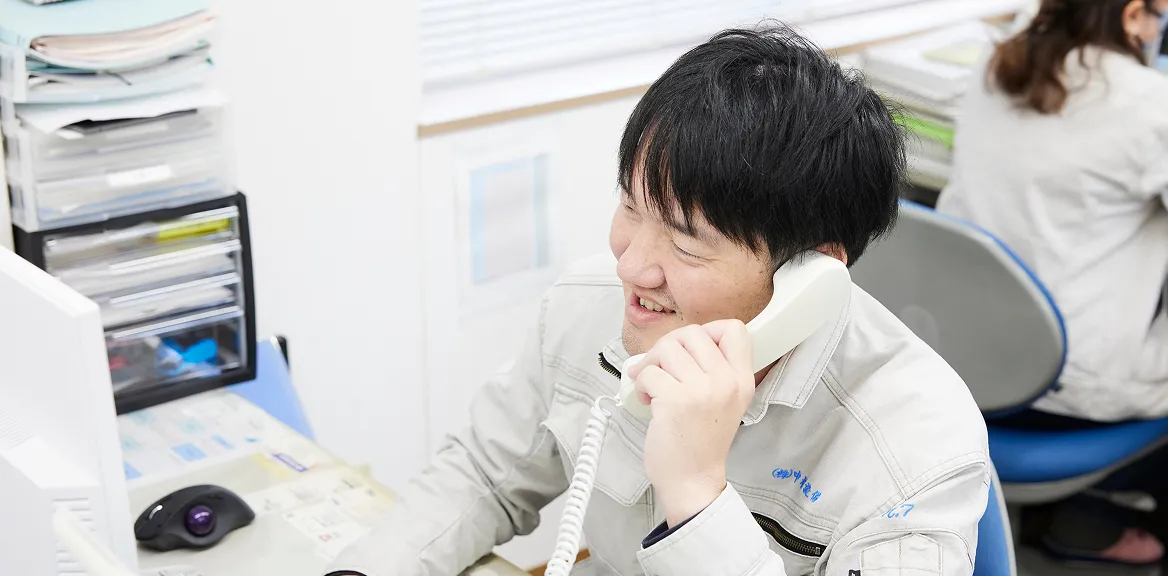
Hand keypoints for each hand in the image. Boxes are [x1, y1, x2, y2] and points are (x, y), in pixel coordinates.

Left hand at [628, 319, 754, 525]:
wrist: (693, 480)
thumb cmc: (702, 441)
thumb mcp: (726, 401)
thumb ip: (714, 369)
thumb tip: (681, 340)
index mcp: (742, 380)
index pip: (734, 329)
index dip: (707, 331)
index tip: (691, 351)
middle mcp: (726, 382)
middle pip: (693, 332)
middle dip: (668, 346)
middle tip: (661, 368)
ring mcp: (702, 391)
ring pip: (667, 348)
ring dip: (652, 364)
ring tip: (653, 386)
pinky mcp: (675, 401)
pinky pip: (648, 373)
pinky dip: (641, 384)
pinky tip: (647, 401)